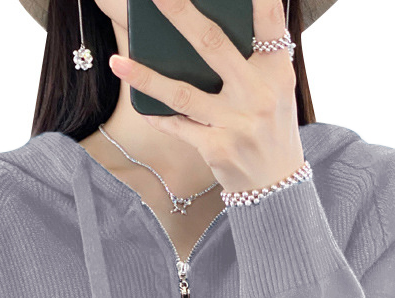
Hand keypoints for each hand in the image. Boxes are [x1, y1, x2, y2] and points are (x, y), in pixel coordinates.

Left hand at [108, 0, 304, 195]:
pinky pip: (179, 127)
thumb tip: (203, 30)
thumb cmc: (270, 128)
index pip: (269, 22)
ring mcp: (236, 123)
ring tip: (117, 62)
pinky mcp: (217, 148)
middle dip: (180, 14)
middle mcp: (258, 93)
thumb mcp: (276, 90)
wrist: (276, 183)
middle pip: (213, 45)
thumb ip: (254, 59)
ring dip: (146, 77)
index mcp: (276, 71)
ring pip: (183, 93)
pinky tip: (141, 106)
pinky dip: (158, 116)